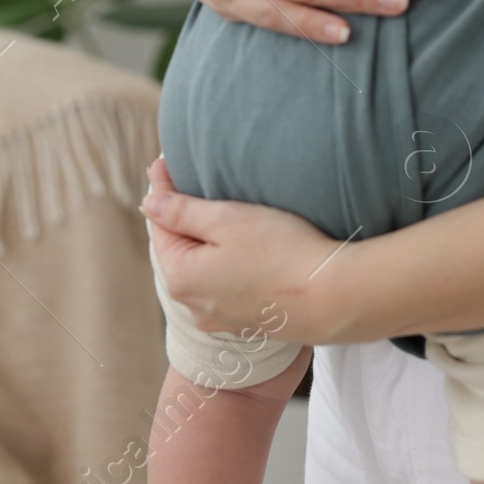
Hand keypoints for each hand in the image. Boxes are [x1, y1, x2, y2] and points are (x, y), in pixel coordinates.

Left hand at [144, 157, 344, 341]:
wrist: (335, 298)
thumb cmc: (282, 252)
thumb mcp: (227, 220)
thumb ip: (182, 211)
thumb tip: (149, 201)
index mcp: (181, 277)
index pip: (160, 224)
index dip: (162, 189)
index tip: (165, 160)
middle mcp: (194, 304)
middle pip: (180, 250)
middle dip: (183, 218)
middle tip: (186, 182)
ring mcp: (222, 318)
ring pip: (204, 270)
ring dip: (207, 244)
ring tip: (218, 216)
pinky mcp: (248, 323)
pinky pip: (227, 287)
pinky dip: (228, 266)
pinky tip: (246, 253)